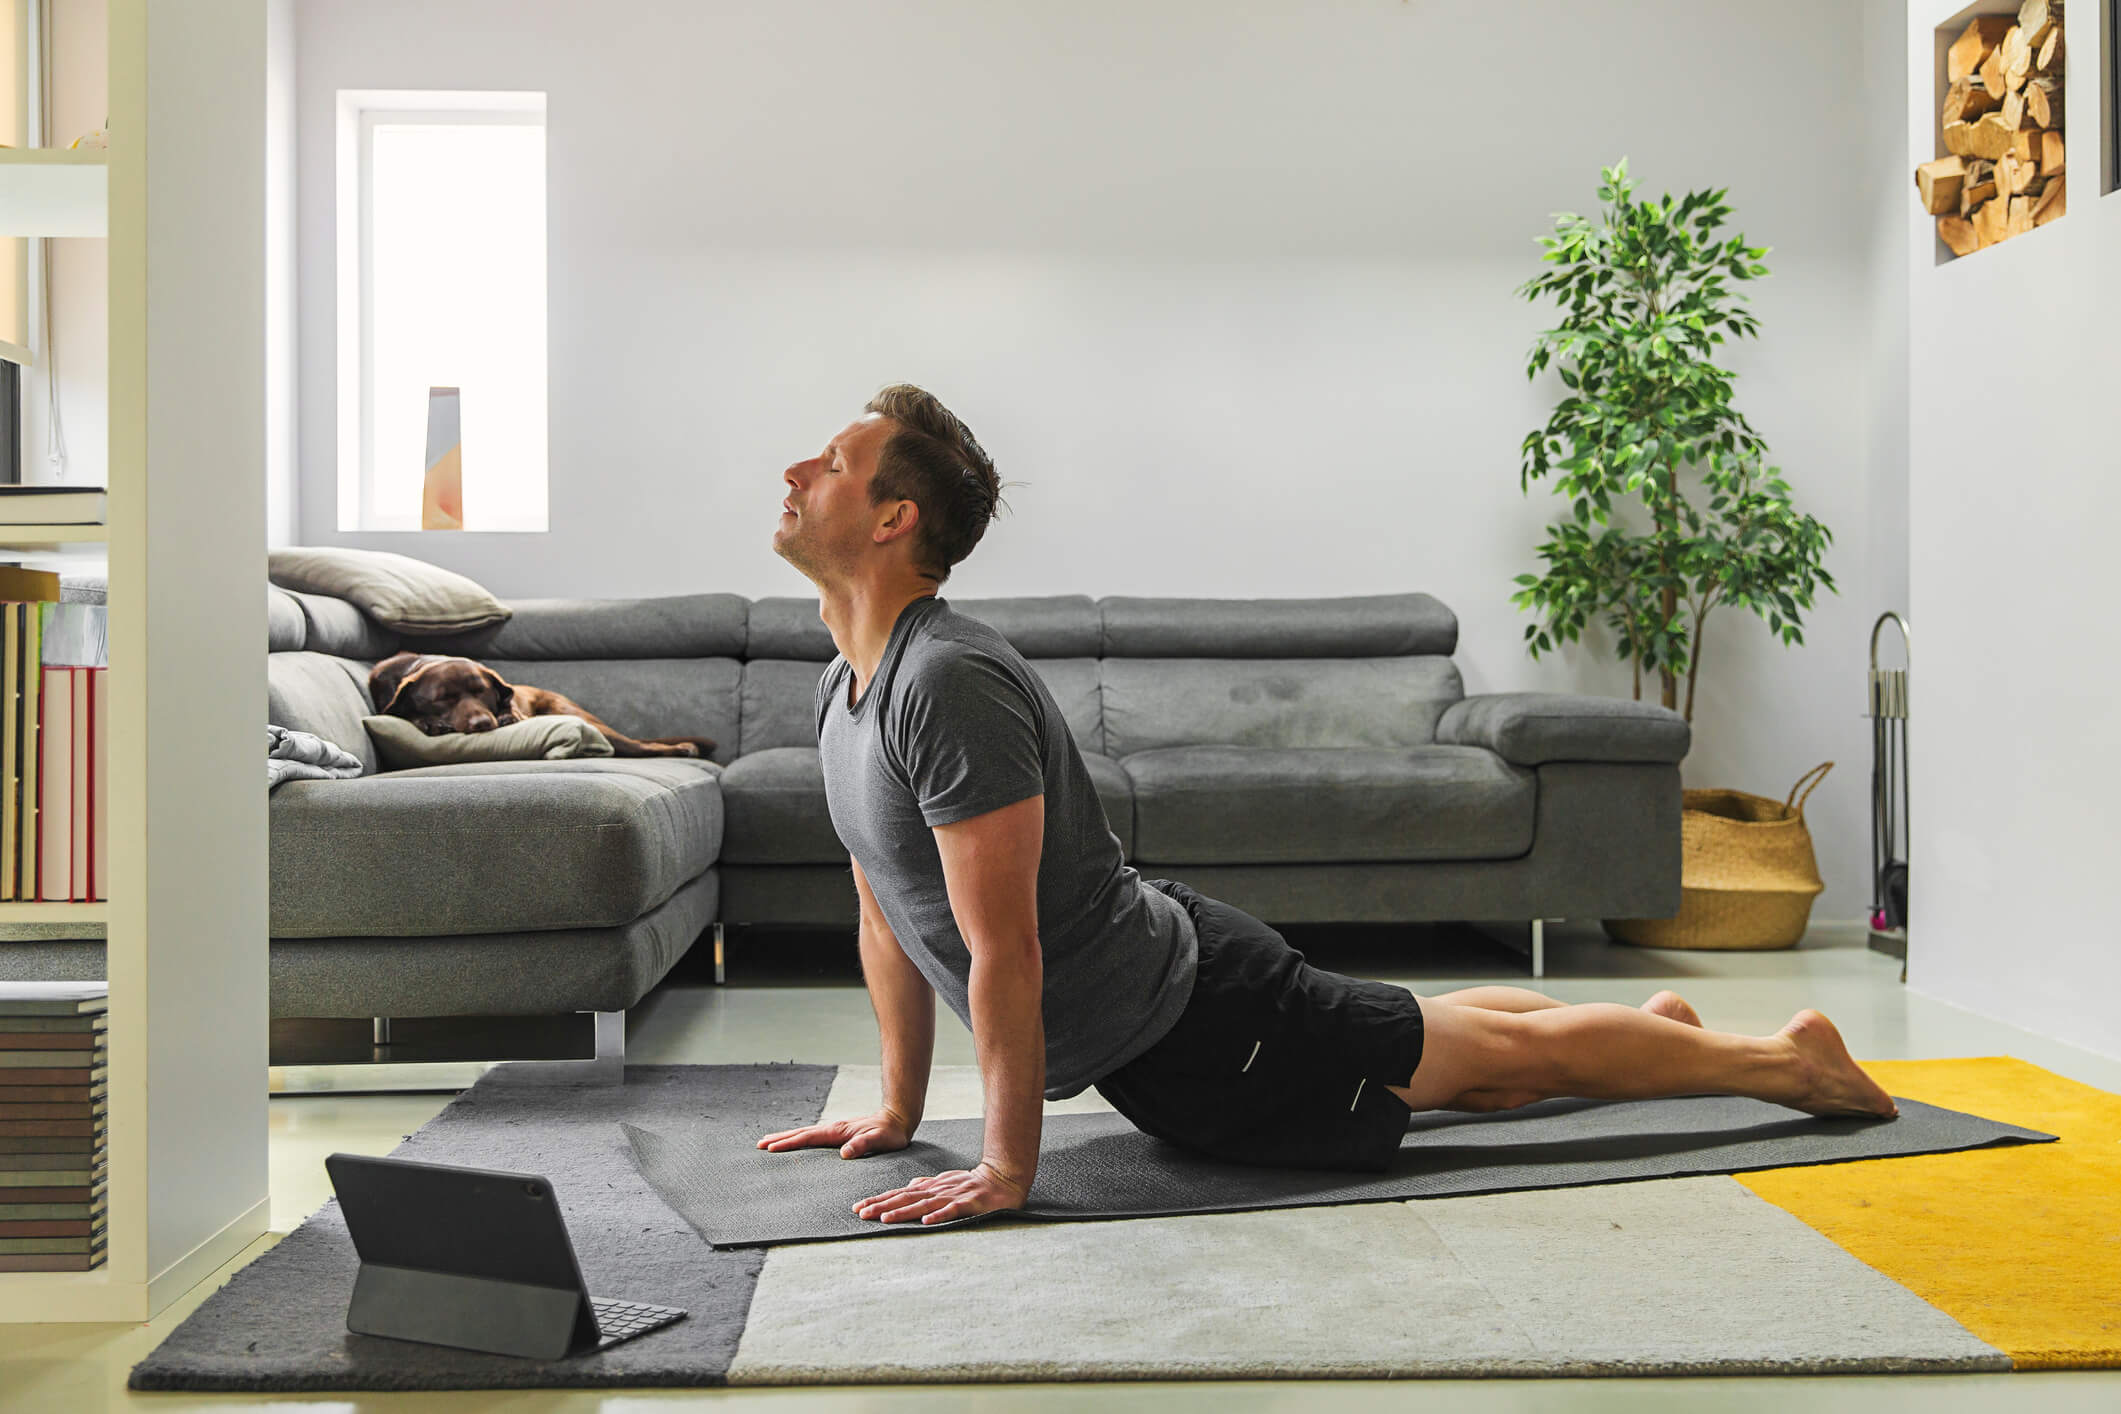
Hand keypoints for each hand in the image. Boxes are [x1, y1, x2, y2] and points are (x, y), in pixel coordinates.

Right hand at [756, 1109, 913, 1158]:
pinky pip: (813, 1137)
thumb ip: (862, 1145)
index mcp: (838, 1131)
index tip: (770, 1147)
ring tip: (770, 1142)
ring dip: (787, 1138)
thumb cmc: (890, 1133)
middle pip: (801, 1133)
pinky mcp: (839, 1134)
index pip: (808, 1138)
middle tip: (759, 1144)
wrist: (898, 1120)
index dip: (789, 1143)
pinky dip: (800, 1139)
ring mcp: (835, 1130)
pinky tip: (796, 1144)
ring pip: (805, 1134)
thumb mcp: (879, 1140)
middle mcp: (833, 1129)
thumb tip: (844, 1153)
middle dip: (780, 1139)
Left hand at [853, 1160, 1028, 1225]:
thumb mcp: (945, 1181)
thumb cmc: (971, 1183)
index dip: (879, 1200)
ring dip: (903, 1211)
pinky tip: (926, 1222)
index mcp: (930, 1187)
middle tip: (861, 1214)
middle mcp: (937, 1190)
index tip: (858, 1208)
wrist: (1002, 1178)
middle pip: (905, 1198)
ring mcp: (952, 1196)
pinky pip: (952, 1210)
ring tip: (884, 1219)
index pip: (899, 1193)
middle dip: (882, 1206)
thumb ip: (926, 1185)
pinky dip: (938, 1215)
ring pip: (923, 1205)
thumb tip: (907, 1186)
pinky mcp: (968, 1204)